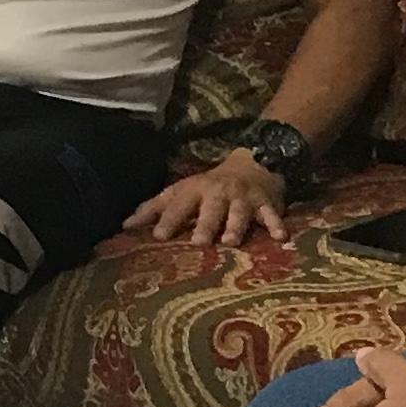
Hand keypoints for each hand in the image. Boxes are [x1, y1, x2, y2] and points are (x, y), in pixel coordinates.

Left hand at [127, 151, 291, 247]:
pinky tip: (281, 237)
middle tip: (198, 242)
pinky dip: (276, 224)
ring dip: (235, 226)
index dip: (168, 219)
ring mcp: (243, 198)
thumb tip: (124, 225)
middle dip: (204, 225)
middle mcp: (218, 193)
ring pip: (239, 213)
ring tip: (230, 243)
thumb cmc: (208, 186)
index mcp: (194, 191)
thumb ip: (153, 209)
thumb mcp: (181, 192)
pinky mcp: (266, 204)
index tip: (158, 236)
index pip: (178, 205)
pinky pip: (272, 215)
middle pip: (210, 210)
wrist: (253, 163)